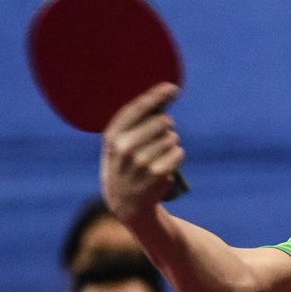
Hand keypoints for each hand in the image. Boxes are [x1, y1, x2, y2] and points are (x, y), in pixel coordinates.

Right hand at [100, 83, 183, 221]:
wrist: (126, 203)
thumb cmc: (125, 165)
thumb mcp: (119, 144)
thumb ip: (135, 122)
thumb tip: (164, 94)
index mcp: (112, 135)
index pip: (138, 108)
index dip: (157, 95)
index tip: (173, 88)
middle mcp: (124, 147)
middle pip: (162, 121)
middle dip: (165, 126)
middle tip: (159, 136)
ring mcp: (141, 162)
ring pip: (172, 138)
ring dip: (170, 143)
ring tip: (158, 155)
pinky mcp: (158, 174)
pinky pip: (178, 152)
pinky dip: (176, 155)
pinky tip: (166, 164)